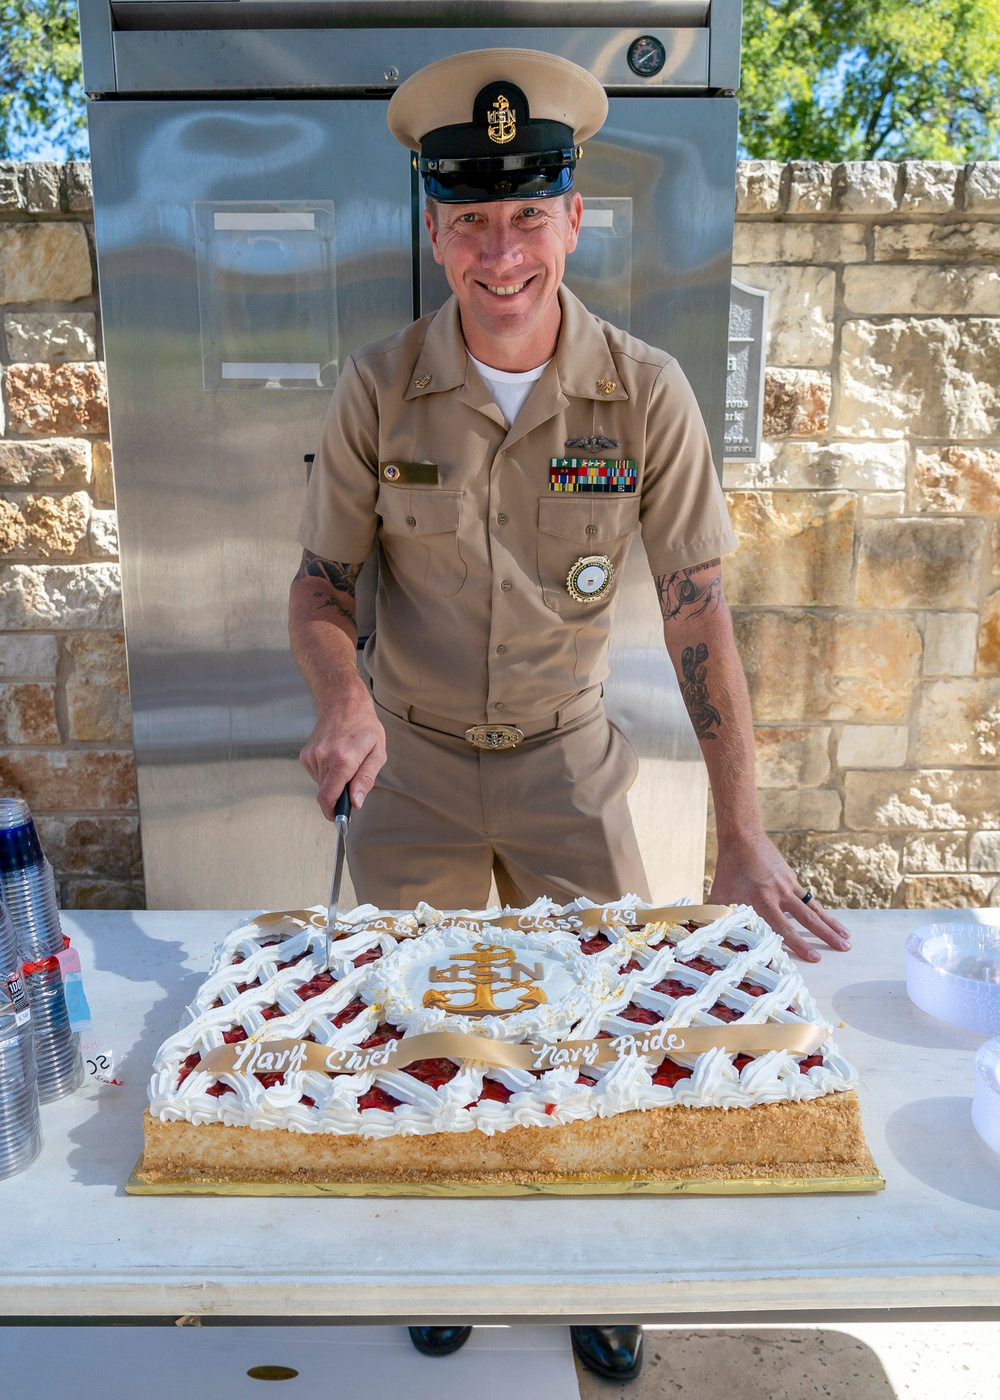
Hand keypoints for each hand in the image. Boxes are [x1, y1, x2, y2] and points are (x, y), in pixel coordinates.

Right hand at [298, 682, 385, 819]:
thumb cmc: (365, 727)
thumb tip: (355, 802)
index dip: (333, 814)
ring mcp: (312, 756)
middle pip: (326, 793)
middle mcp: (323, 758)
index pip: (328, 798)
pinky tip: (334, 757)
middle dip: (339, 795)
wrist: (343, 703)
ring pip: (321, 785)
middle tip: (353, 780)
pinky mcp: (305, 755)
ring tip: (345, 761)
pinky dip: (326, 773)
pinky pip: (316, 775)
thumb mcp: (377, 753)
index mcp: (343, 759)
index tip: (340, 820)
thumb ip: (365, 780)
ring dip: (334, 782)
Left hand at [709, 831, 850, 961]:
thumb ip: (719, 917)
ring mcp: (788, 885)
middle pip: (808, 919)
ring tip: (847, 935)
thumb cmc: (728, 869)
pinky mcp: (791, 877)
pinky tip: (826, 918)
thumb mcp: (720, 895)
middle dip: (827, 935)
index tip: (816, 958)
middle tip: (846, 948)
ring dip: (831, 922)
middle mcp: (779, 895)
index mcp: (762, 902)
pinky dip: (817, 908)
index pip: (784, 929)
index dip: (799, 945)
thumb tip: (709, 935)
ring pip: (814, 907)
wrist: (742, 837)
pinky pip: (807, 897)